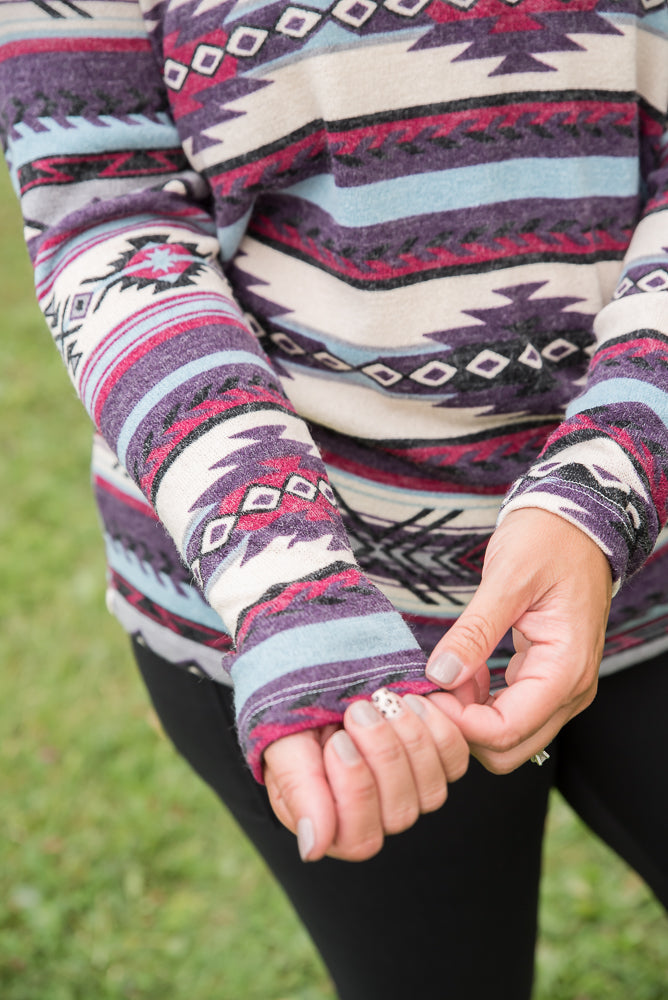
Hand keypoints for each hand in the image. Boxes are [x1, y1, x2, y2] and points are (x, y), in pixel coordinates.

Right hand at [263, 694, 467, 861]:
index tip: (337, 739)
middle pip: (400, 812)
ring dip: (410, 739)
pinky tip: (413, 700)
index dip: (354, 788)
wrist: (323, 685)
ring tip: (384, 698)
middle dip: (382, 754)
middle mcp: (379, 819)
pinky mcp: (439, 764)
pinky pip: (454, 760)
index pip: (360, 837)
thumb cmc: (296, 721)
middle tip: (358, 708)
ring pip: (432, 791)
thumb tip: (312, 849)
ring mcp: (413, 793)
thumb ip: (299, 793)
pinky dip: (439, 728)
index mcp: (334, 828)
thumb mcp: (286, 748)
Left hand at [425, 508, 612, 772]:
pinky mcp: (544, 680)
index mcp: (566, 669)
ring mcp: (559, 689)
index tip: (427, 694)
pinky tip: (462, 670)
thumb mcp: (506, 579)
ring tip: (444, 673)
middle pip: (508, 749)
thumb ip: (474, 631)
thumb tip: (440, 674)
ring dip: (468, 717)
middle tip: (429, 690)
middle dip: (462, 729)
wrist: (575, 522)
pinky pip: (508, 712)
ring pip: (507, 736)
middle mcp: (569, 690)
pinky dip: (479, 703)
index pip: (507, 731)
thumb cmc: (548, 542)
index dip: (459, 725)